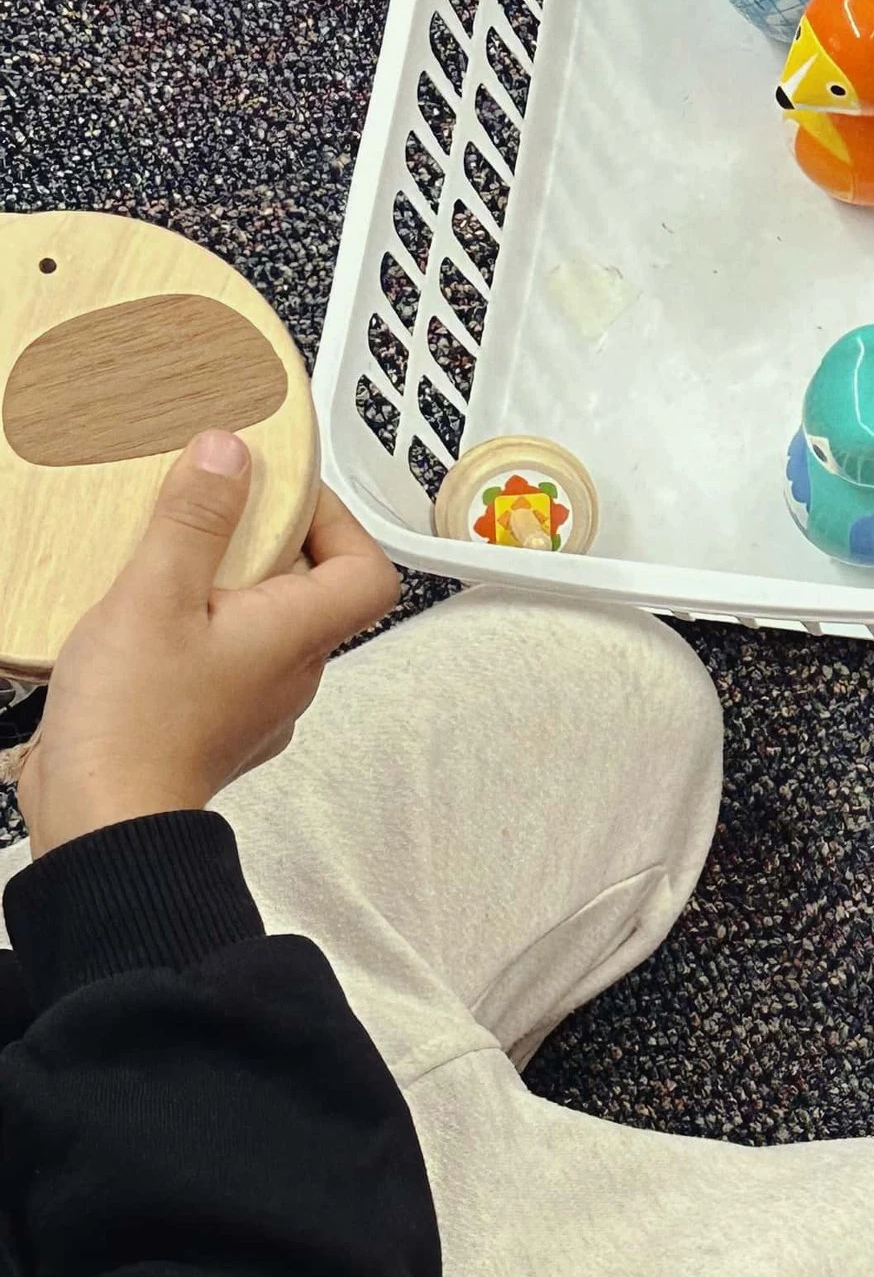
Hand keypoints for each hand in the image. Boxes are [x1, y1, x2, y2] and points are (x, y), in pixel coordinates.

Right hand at [18, 434, 399, 855]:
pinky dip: (190, 625)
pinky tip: (138, 617)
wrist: (103, 820)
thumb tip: (229, 455)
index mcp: (298, 635)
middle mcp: (290, 673)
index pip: (368, 570)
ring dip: (221, 583)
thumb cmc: (137, 728)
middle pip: (309, 589)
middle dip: (263, 540)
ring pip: (259, 623)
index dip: (338, 520)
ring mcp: (253, 703)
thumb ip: (195, 520)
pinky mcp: (211, 722)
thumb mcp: (156, 595)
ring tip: (164, 561)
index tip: (284, 491)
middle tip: (211, 514)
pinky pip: (220, 657)